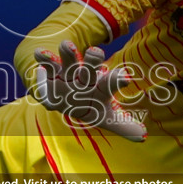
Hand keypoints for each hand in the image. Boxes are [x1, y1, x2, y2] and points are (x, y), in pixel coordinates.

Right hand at [31, 40, 145, 141]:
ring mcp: (67, 72)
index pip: (111, 83)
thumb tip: (143, 137)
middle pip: (90, 66)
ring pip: (69, 59)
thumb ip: (123, 126)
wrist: (66, 95)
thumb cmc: (90, 105)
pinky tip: (39, 53)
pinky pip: (47, 63)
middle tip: (96, 52)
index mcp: (101, 86)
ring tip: (67, 45)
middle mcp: (86, 76)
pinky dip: (43, 59)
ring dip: (68, 52)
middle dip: (92, 59)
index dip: (118, 80)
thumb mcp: (105, 117)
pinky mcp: (50, 72)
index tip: (125, 78)